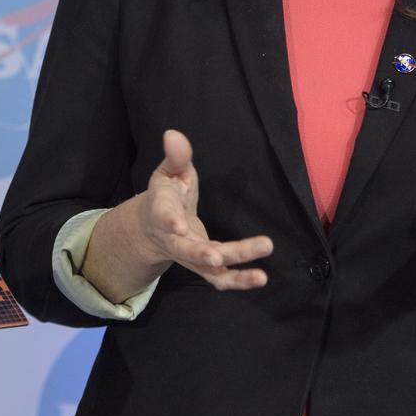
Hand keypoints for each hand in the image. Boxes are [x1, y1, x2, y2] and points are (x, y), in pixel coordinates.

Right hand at [133, 129, 273, 290]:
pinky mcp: (206, 265)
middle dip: (201, 254)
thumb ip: (176, 156)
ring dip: (234, 274)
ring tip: (260, 275)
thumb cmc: (167, 194)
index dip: (170, 220)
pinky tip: (261, 279)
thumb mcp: (169, 172)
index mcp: (163, 211)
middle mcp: (175, 239)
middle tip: (218, 256)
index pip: (164, 216)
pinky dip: (239, 281)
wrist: (154, 228)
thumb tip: (173, 134)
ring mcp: (191, 256)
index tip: (177, 225)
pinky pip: (221, 278)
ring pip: (209, 270)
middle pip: (187, 250)